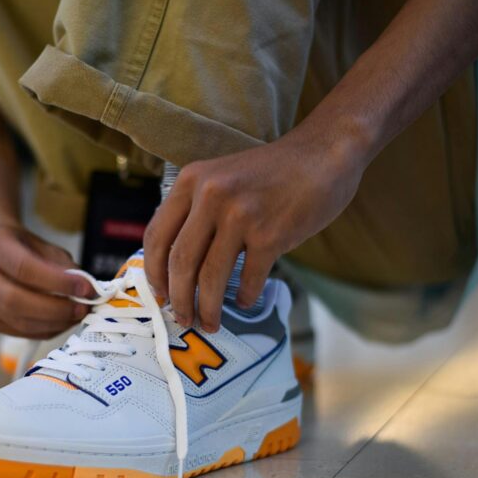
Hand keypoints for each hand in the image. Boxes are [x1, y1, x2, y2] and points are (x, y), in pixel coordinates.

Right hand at [0, 224, 91, 338]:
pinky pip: (19, 332)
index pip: (23, 268)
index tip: (84, 288)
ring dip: (53, 323)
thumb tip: (86, 291)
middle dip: (54, 309)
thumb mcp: (47, 247)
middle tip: (81, 308)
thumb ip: (65, 268)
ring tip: (75, 316)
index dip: (56, 282)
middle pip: (14, 300)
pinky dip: (45, 330)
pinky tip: (62, 322)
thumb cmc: (26, 247)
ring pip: (17, 321)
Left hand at [143, 128, 367, 331]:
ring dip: (208, 309)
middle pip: (180, 262)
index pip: (157, 236)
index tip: (159, 295)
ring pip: (210, 277)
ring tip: (211, 323)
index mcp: (192, 180)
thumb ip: (196, 210)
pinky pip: (248, 280)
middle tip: (184, 319)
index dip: (154, 273)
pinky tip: (245, 302)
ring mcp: (240, 215)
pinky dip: (245, 298)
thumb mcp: (221, 177)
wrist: (324, 154)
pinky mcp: (270, 235)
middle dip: (179, 300)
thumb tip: (175, 265)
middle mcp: (211, 196)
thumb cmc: (272, 172)